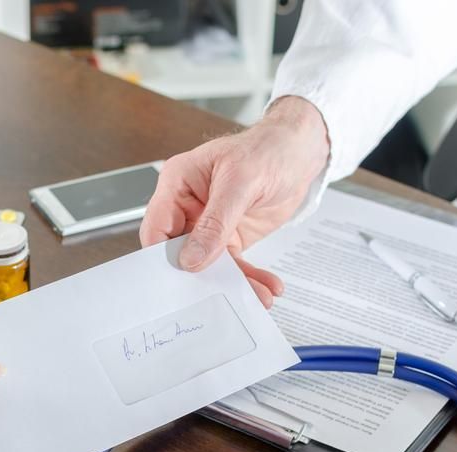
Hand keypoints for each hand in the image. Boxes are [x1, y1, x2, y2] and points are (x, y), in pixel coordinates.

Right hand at [140, 96, 329, 306]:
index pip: (157, 228)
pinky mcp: (229, 237)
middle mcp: (188, 207)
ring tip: (256, 295)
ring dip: (232, 282)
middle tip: (216, 296)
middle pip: (179, 253)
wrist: (299, 153)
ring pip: (209, 264)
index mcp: (177, 184)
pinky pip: (232, 265)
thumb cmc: (268, 150)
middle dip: (200, 277)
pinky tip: (264, 286)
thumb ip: (215, 222)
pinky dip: (248, 278)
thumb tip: (192, 257)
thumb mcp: (241, 182)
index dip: (164, 256)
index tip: (183, 277)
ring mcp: (208, 224)